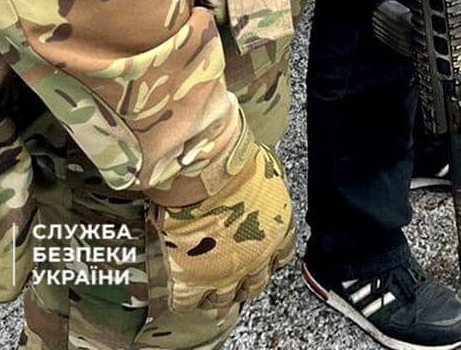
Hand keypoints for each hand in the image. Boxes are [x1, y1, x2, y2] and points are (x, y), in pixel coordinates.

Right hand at [154, 144, 293, 312]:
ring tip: (203, 280)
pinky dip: (183, 296)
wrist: (206, 171)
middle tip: (230, 270)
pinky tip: (179, 286)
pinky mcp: (193, 281)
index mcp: (279, 232)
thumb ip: (265, 190)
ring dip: (215, 291)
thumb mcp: (266, 169)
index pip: (282, 257)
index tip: (262, 254)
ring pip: (224, 298)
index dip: (270, 256)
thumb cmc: (237, 160)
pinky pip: (188, 300)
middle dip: (244, 278)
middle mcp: (258, 259)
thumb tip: (256, 186)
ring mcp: (226, 274)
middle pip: (255, 283)